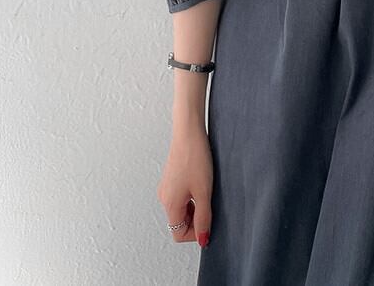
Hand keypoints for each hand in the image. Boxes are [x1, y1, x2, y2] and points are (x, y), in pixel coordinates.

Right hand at [157, 124, 213, 248]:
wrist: (188, 132)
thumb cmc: (195, 158)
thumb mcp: (204, 191)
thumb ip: (204, 218)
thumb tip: (203, 239)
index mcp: (170, 204)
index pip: (179, 235)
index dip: (196, 233)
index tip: (209, 220)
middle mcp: (164, 198)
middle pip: (179, 223)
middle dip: (196, 219)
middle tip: (209, 202)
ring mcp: (166, 188)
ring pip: (180, 209)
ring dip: (194, 207)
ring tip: (206, 190)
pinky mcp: (170, 179)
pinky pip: (180, 197)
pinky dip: (191, 196)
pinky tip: (200, 182)